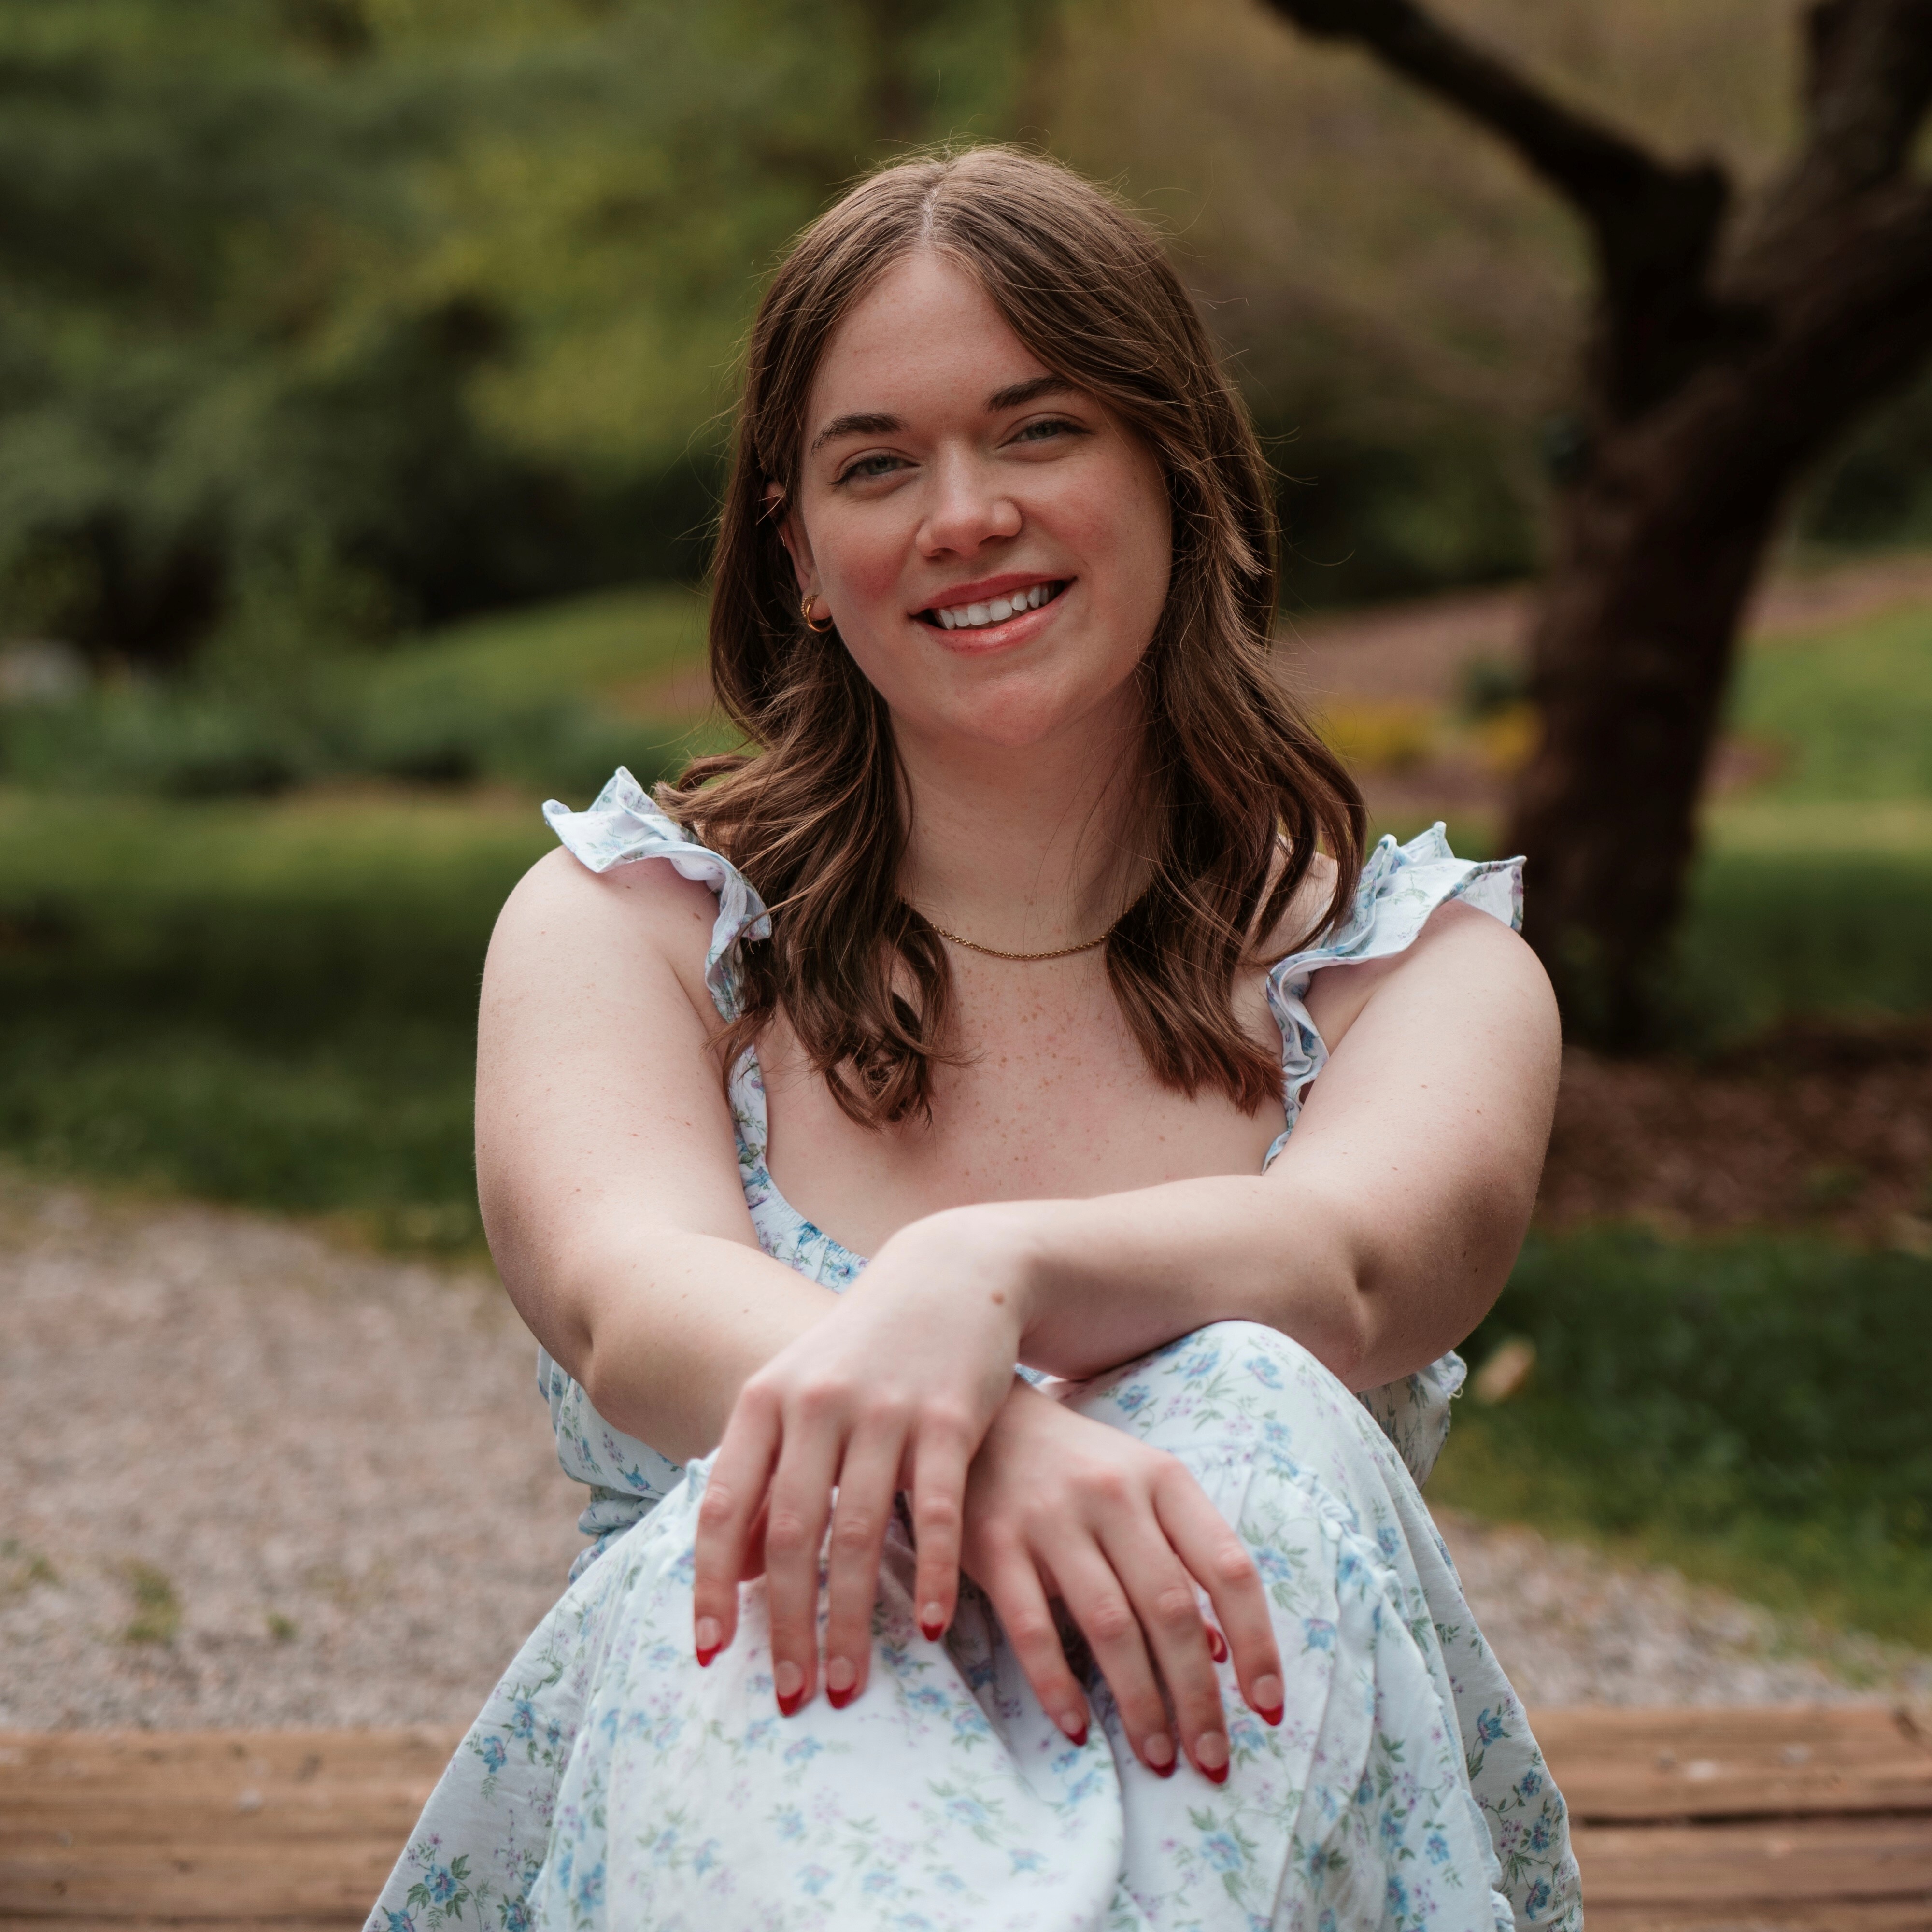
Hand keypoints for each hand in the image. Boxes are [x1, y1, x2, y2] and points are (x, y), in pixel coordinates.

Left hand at [690, 1207, 1034, 1711]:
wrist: (948, 1275)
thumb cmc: (863, 1353)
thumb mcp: (796, 1398)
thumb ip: (761, 1479)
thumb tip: (726, 1576)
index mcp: (765, 1400)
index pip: (723, 1506)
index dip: (709, 1585)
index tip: (709, 1656)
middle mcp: (816, 1403)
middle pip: (788, 1534)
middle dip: (785, 1626)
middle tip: (789, 1697)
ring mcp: (884, 1408)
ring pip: (857, 1533)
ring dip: (850, 1620)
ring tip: (847, 1686)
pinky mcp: (949, 1416)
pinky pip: (936, 1511)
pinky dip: (931, 1574)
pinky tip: (929, 1629)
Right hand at [960, 1382, 1284, 1780]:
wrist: (986, 1418)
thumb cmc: (1080, 1464)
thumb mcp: (1144, 1487)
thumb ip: (1182, 1556)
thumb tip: (1221, 1652)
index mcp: (1164, 1479)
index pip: (1229, 1569)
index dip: (1257, 1644)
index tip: (1267, 1710)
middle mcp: (1114, 1495)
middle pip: (1171, 1609)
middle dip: (1198, 1697)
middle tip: (1211, 1761)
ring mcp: (1052, 1518)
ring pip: (1110, 1626)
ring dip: (1140, 1703)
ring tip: (1159, 1757)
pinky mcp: (995, 1544)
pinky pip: (1032, 1628)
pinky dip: (1058, 1685)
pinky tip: (1078, 1728)